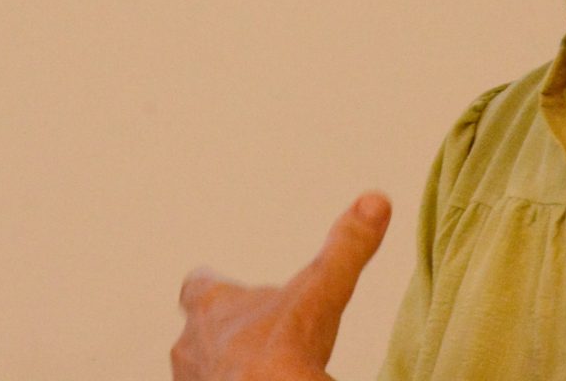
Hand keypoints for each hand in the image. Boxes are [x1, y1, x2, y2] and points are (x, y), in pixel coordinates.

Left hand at [172, 192, 391, 380]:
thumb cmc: (281, 356)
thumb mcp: (321, 293)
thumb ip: (346, 248)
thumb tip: (374, 201)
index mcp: (212, 307)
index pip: (198, 286)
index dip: (213, 285)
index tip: (222, 285)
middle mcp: (192, 345)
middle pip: (199, 331)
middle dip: (227, 331)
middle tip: (255, 336)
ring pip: (204, 368)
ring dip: (225, 367)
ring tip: (256, 370)